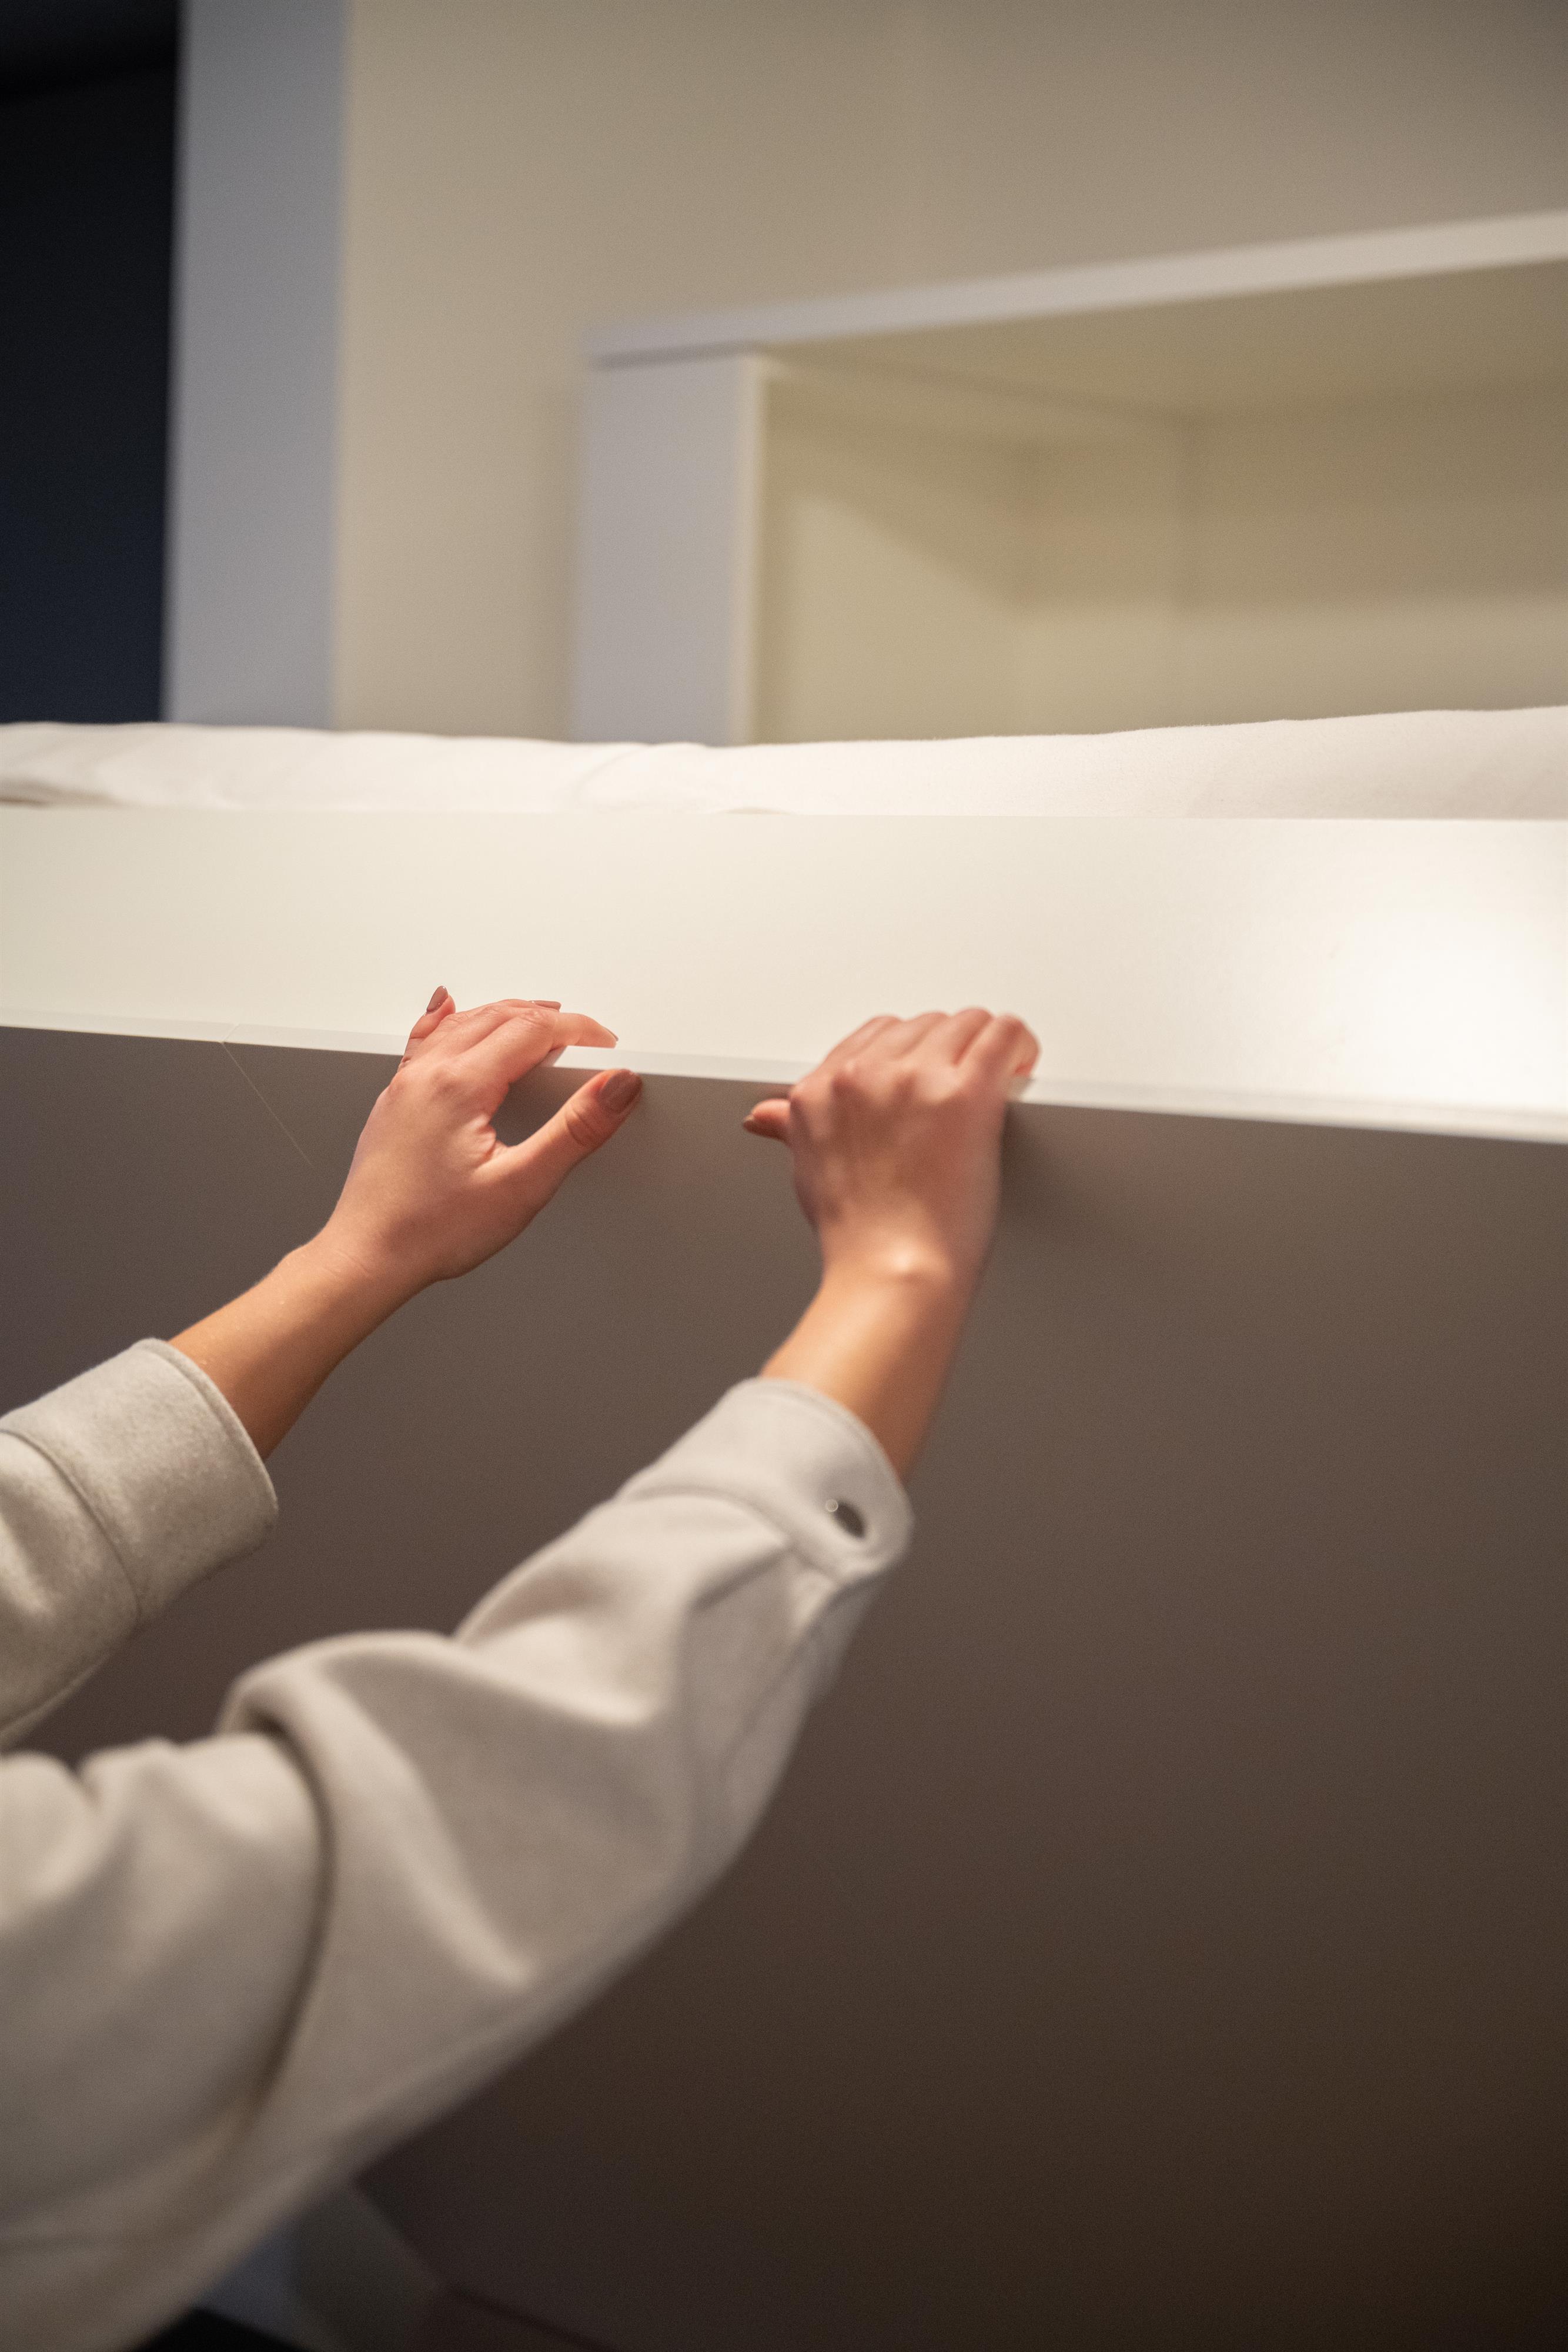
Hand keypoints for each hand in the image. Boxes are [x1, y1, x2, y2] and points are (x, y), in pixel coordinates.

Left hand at [171, 989, 640, 1455]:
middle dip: (548, 1017)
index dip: (578, 1028)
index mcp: (459, 1085)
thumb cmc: (430, 1231)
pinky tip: (447, 1010)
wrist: (366, 1257)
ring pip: (462, 1022)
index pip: (532, 1029)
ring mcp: (405, 1085)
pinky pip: (425, 1039)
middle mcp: (426, 1074)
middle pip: (497, 1016)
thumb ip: (574, 1130)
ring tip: (539, 1019)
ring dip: (506, 1013)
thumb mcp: (521, 1186)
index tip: (605, 1041)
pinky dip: (451, 1018)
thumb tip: (616, 1086)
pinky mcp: (394, 1101)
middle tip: (584, 1035)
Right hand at [745, 1010, 1037, 1476]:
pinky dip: (1017, 1044)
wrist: (892, 1274)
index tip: (929, 1076)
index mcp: (820, 1090)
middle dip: (947, 1051)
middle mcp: (862, 1076)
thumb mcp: (808, 1171)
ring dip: (984, 1045)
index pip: (873, 1036)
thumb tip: (767, 1114)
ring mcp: (914, 1079)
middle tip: (964, 1086)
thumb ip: (793, 1127)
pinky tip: (1020, 1065)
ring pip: (964, 1022)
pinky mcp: (965, 1093)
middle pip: (921, 1027)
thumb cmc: (857, 1237)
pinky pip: (1002, 1034)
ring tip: (999, 1076)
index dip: (909, 1054)